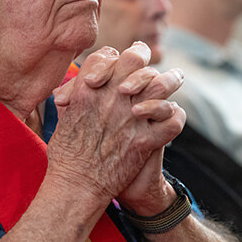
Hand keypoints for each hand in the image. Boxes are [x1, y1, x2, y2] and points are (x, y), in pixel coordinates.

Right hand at [47, 43, 183, 206]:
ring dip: (170, 80)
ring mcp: (130, 118)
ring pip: (161, 85)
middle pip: (135, 62)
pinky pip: (171, 120)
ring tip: (176, 79)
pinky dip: (175, 117)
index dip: (118, 54)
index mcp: (88, 91)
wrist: (76, 186)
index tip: (127, 57)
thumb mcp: (65, 116)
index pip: (107, 55)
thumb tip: (83, 81)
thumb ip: (75, 94)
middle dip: (144, 57)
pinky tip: (170, 117)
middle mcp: (110, 99)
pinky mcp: (145, 141)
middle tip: (153, 60)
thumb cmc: (67, 154)